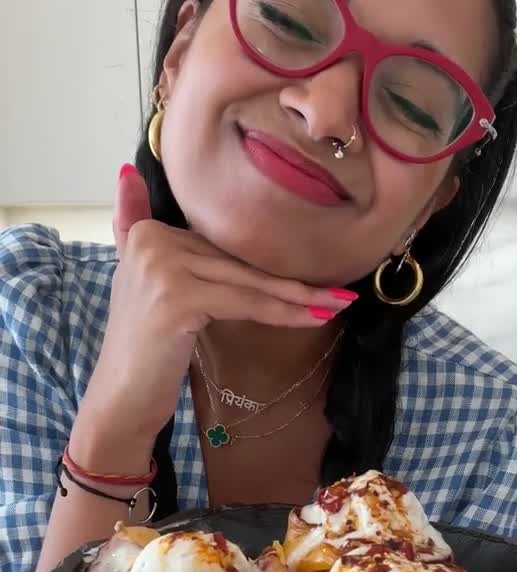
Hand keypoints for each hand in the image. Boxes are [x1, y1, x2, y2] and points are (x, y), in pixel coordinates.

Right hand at [73, 164, 354, 454]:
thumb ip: (135, 227)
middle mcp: (150, 241)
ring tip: (338, 304)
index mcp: (145, 232)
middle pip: (236, 262)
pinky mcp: (176, 298)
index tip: (311, 275)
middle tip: (340, 292)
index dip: (266, 264)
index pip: (221, 246)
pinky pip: (244, 303)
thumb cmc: (145, 351)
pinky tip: (313, 318)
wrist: (122, 399)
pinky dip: (281, 312)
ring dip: (297, 297)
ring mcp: (161, 268)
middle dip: (289, 281)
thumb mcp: (144, 282)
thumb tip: (128, 171)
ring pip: (246, 282)